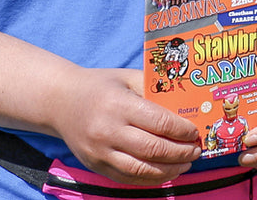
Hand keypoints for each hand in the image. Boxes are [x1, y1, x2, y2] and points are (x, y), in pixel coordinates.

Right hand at [48, 68, 202, 184]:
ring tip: (186, 164)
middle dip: (181, 152)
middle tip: (196, 151)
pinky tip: (165, 172)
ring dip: (169, 170)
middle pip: (153, 149)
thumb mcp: (128, 78)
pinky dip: (150, 179)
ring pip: (141, 169)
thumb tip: (186, 104)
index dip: (182, 130)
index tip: (196, 132)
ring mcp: (100, 153)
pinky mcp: (95, 166)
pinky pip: (127, 178)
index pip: (159, 123)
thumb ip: (155, 89)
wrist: (59, 102)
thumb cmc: (100, 86)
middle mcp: (108, 132)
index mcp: (119, 106)